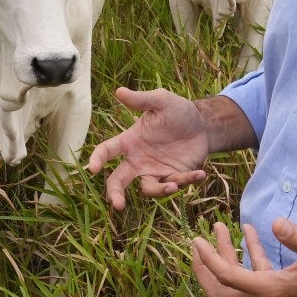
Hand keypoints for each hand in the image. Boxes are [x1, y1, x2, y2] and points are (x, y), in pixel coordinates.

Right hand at [87, 86, 210, 209]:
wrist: (203, 124)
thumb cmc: (178, 111)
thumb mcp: (162, 101)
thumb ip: (142, 99)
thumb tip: (119, 91)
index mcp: (130, 141)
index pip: (107, 150)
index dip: (98, 159)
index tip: (93, 168)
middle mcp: (138, 160)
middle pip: (119, 180)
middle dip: (115, 194)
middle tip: (118, 205)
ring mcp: (155, 170)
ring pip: (148, 188)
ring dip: (159, 190)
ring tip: (173, 186)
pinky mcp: (174, 176)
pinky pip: (177, 183)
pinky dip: (188, 181)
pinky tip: (200, 174)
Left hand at [191, 217, 296, 296]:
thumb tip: (277, 222)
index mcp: (270, 290)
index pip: (228, 278)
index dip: (209, 260)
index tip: (198, 240)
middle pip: (221, 290)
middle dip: (205, 266)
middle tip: (197, 241)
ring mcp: (271, 295)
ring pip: (236, 281)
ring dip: (225, 256)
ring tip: (220, 227)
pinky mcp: (279, 288)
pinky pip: (254, 273)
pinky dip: (247, 254)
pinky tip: (249, 232)